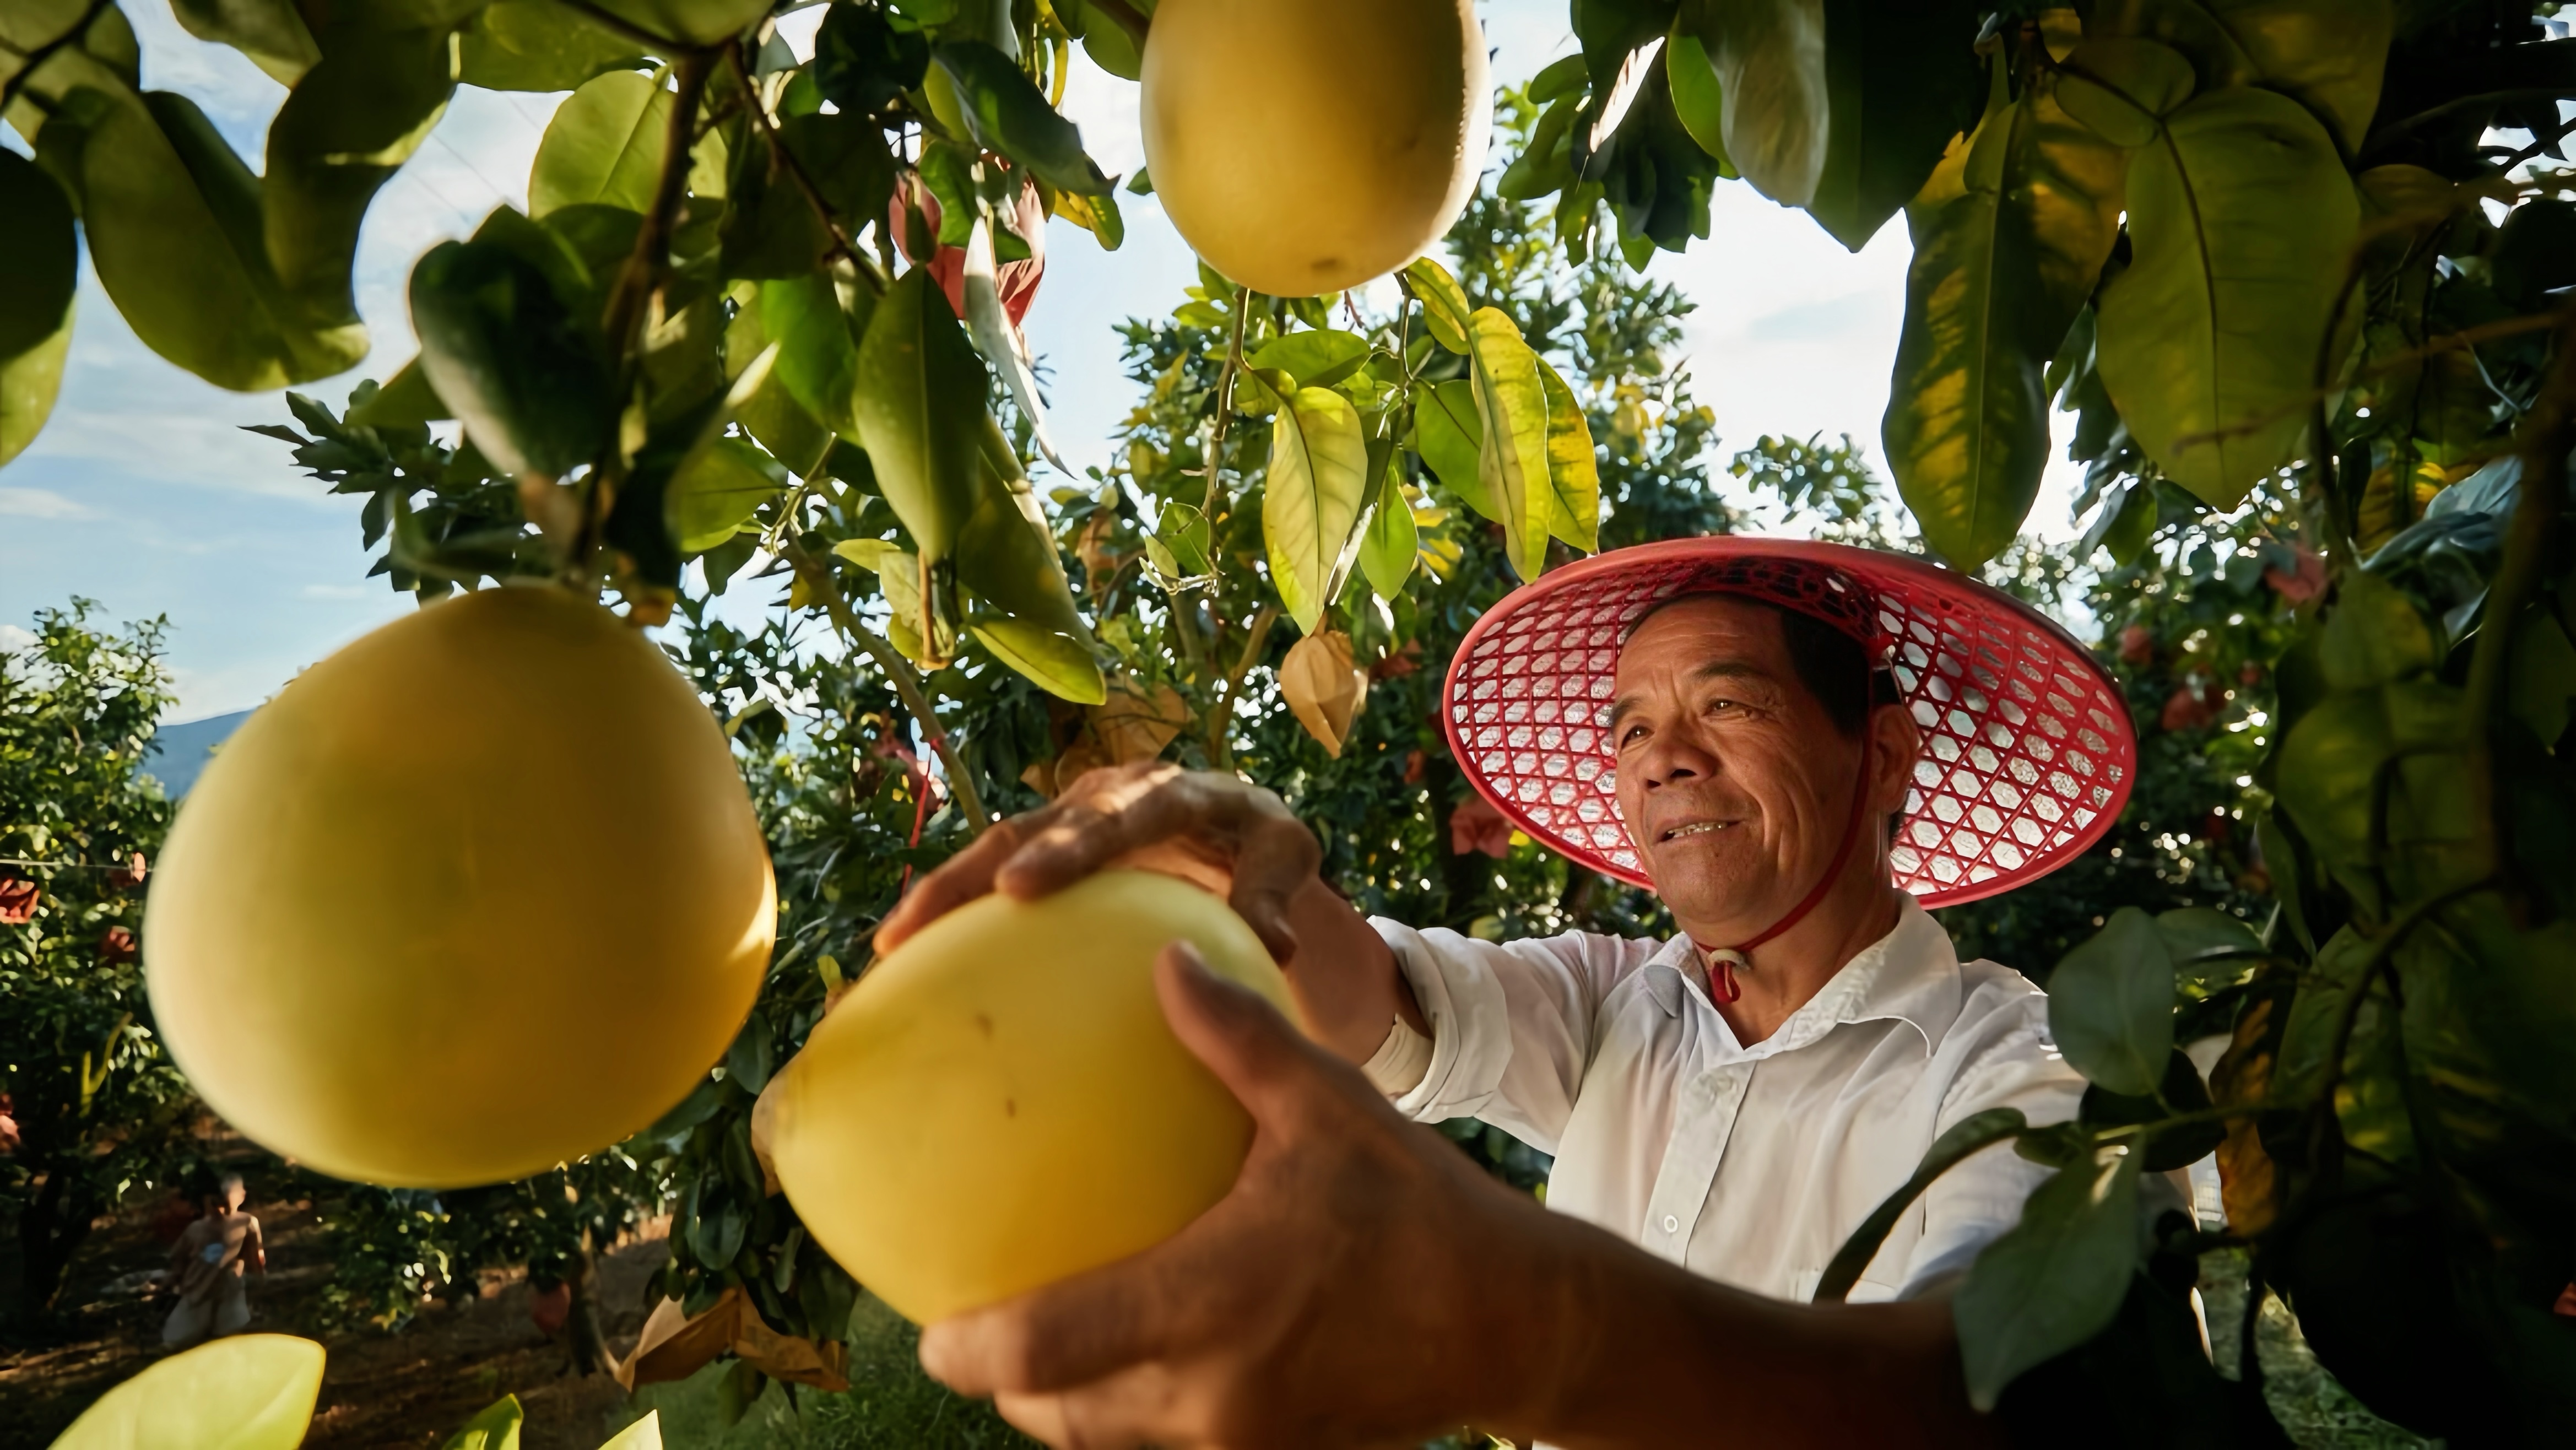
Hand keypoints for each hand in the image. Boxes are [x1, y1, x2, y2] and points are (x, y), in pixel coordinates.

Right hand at [877, 763, 1322, 961]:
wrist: (1239, 821)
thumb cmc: (1264, 844)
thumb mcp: (1285, 855)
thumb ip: (1275, 893)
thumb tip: (1276, 948)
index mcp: (1169, 791)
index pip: (1116, 816)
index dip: (1066, 848)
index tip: (1019, 888)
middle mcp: (1107, 795)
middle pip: (1033, 827)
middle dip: (974, 870)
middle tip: (922, 921)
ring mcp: (1072, 819)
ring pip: (999, 847)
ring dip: (945, 892)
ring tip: (891, 946)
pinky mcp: (1051, 848)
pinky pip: (997, 876)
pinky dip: (957, 914)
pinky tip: (912, 966)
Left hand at [919, 943, 1564, 1447]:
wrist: (1516, 1321)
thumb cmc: (1421, 1206)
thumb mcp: (1333, 1108)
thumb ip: (1238, 1040)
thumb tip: (1163, 958)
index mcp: (1209, 1302)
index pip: (1044, 1352)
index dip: (968, 1350)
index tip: (927, 1321)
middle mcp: (1208, 1389)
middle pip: (1055, 1413)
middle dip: (1002, 1379)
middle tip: (965, 1325)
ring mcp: (1238, 1437)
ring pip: (1103, 1438)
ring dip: (1060, 1399)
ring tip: (1031, 1345)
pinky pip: (1162, 1442)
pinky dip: (1126, 1411)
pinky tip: (1125, 1359)